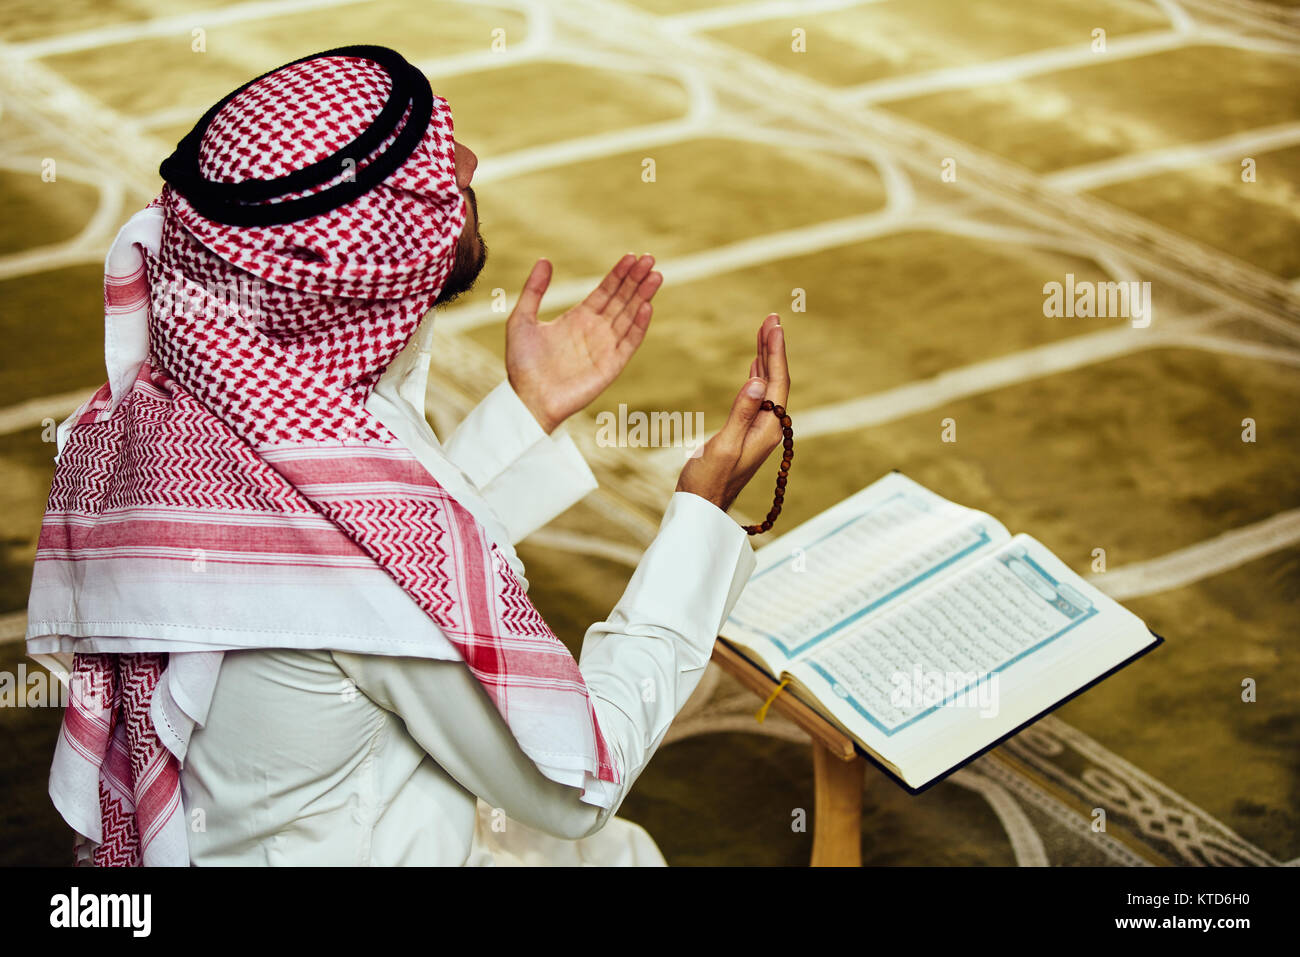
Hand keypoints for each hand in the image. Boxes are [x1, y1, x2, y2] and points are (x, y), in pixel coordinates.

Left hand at [505, 254, 661, 433]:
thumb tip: (544, 260)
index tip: (631, 256)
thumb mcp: (522, 320)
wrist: (527, 399)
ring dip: (643, 296)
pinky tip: (646, 306)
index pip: (605, 291)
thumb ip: (534, 291)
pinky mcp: (611, 366)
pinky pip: (629, 342)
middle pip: (622, 299)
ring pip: (629, 316)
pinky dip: (639, 325)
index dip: (619, 274)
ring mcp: (605, 347)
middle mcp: (596, 330)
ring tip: (655, 275)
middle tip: (650, 259)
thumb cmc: (522, 364)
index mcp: (579, 318)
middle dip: (636, 280)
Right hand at [677, 314, 789, 513]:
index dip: (775, 352)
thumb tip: (756, 381)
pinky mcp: (748, 434)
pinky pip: (758, 397)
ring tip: (764, 332)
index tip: (773, 325)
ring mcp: (760, 431)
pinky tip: (755, 366)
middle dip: (773, 348)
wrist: (702, 508)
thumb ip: (741, 414)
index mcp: (766, 429)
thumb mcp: (723, 447)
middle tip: (771, 318)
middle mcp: (768, 429)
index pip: (776, 383)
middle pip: (776, 380)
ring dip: (766, 359)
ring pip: (767, 387)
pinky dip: (757, 376)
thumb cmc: (707, 482)